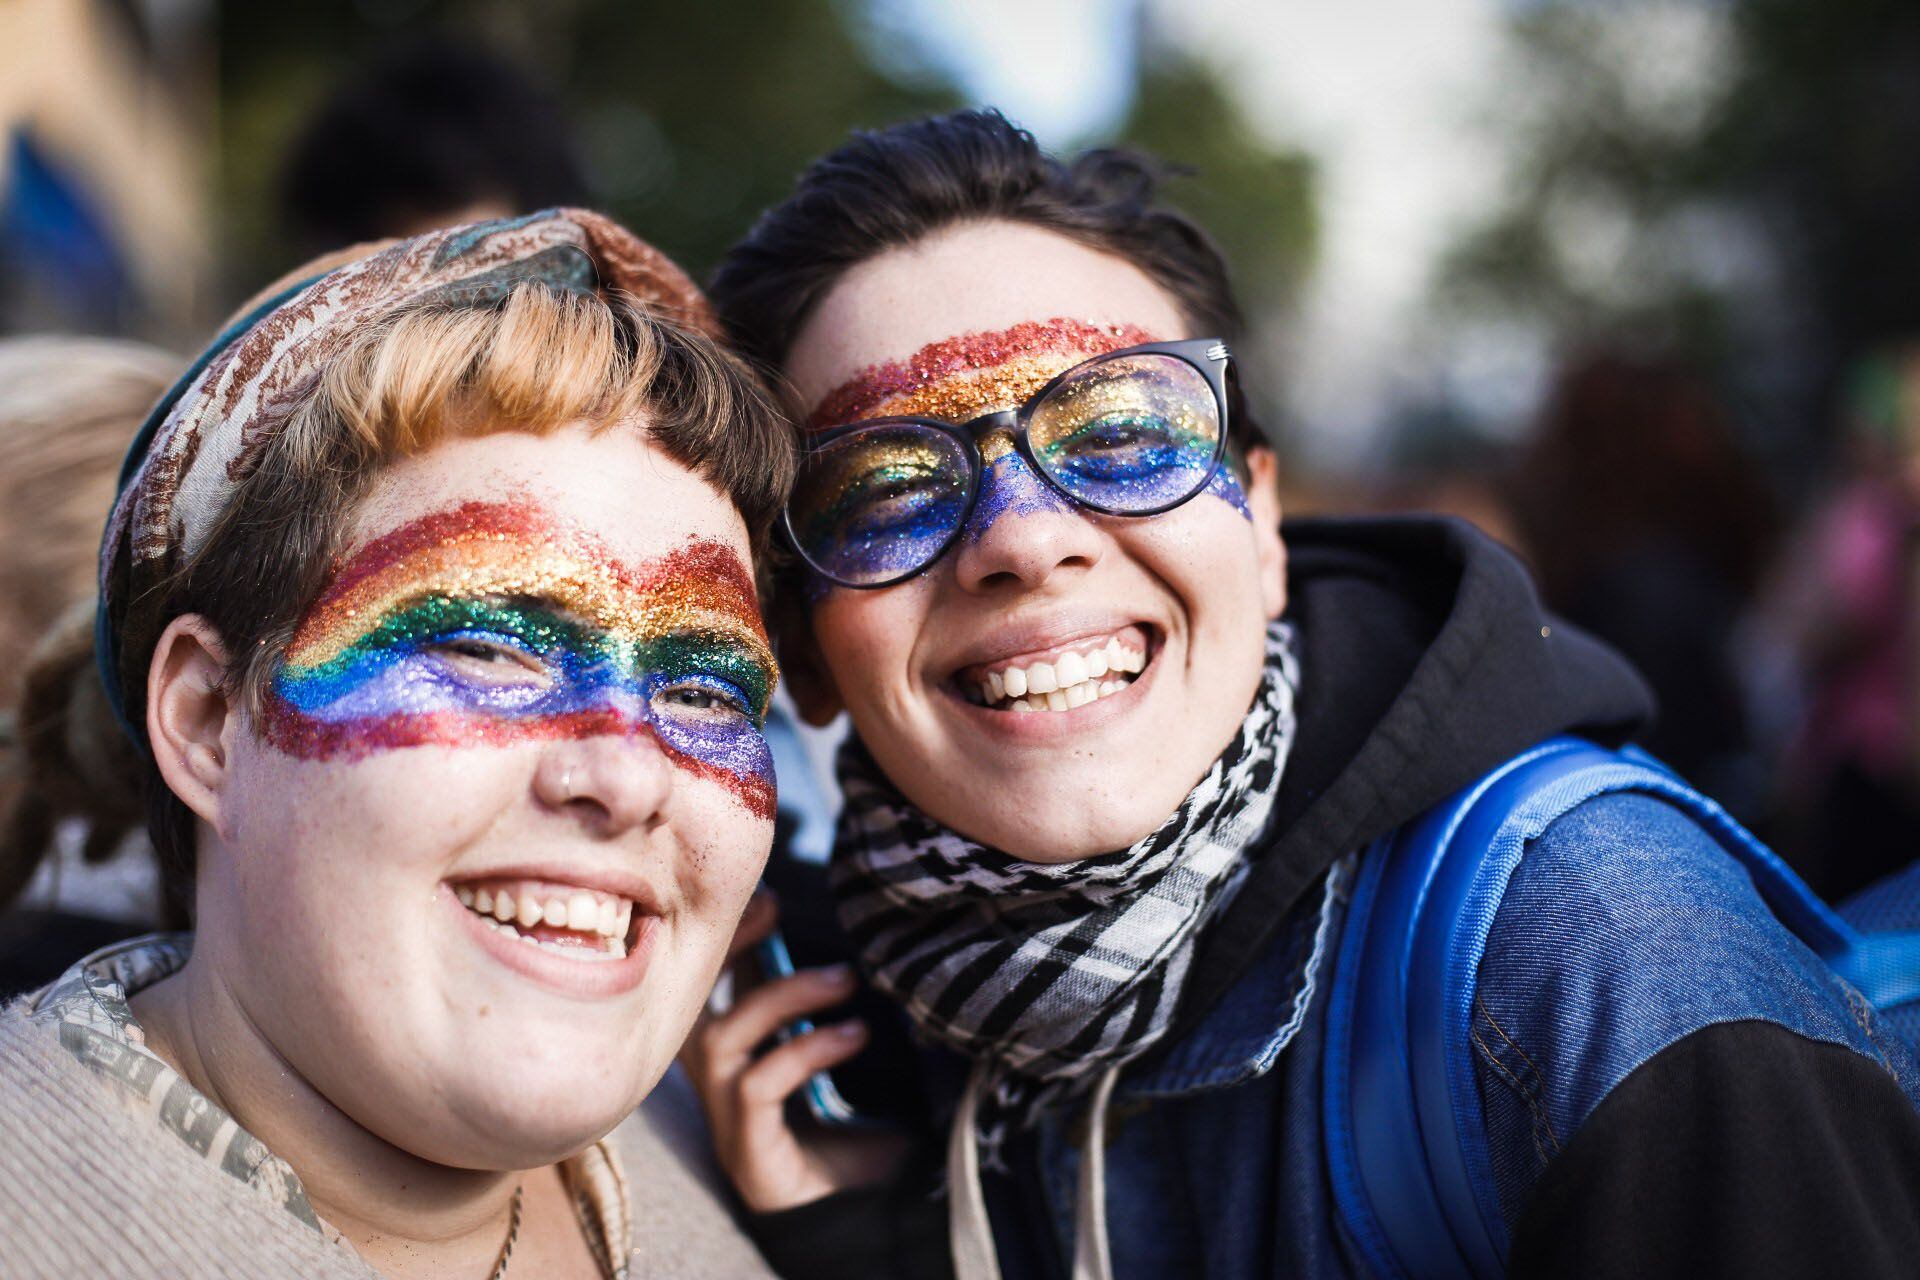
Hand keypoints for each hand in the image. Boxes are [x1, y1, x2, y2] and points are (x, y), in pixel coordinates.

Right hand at [681, 893, 911, 1212]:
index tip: (768, 893)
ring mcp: (724, 1114)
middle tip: (776, 906)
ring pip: (720, 1037)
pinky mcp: (747, 1146)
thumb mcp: (844, 1057)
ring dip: (782, 997)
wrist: (859, 1218)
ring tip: (847, 979)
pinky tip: (854, 1036)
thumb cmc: (852, 1136)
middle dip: (724, 946)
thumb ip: (836, 1009)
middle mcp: (717, 1079)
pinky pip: (758, 1084)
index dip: (729, 933)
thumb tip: (864, 942)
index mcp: (738, 1053)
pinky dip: (804, 1050)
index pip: (713, 981)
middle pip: (688, 1001)